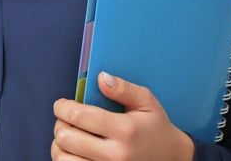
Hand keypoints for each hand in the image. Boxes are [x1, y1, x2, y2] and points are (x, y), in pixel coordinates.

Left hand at [50, 72, 194, 160]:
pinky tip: (74, 151)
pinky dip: (66, 159)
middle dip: (60, 124)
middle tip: (65, 118)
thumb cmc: (156, 129)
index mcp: (125, 131)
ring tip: (69, 135)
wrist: (171, 160)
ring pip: (63, 158)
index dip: (63, 107)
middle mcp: (115, 155)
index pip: (80, 116)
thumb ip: (123, 88)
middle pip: (67, 138)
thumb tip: (101, 78)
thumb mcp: (147, 102)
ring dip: (59, 145)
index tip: (61, 104)